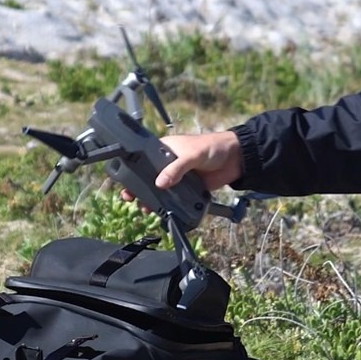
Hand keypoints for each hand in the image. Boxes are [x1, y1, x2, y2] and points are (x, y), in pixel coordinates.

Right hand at [120, 131, 243, 203]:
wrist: (236, 159)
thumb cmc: (213, 147)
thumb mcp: (192, 155)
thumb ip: (176, 168)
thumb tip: (160, 183)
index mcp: (166, 149)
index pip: (144, 159)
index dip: (133, 170)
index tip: (124, 182)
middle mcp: (169, 163)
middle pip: (149, 177)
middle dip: (139, 188)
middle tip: (131, 199)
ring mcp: (178, 177)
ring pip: (160, 189)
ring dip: (153, 199)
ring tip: (146, 208)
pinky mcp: (188, 188)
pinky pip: (175, 198)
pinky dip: (168, 205)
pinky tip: (162, 212)